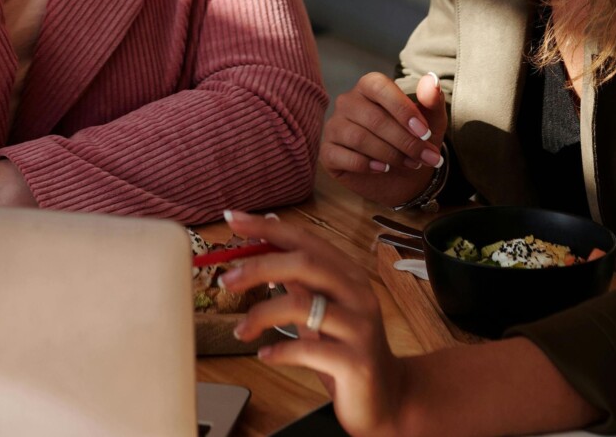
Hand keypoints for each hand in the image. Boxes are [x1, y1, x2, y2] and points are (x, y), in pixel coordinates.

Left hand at [219, 210, 413, 436]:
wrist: (388, 397)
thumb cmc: (347, 348)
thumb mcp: (321, 308)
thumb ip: (299, 277)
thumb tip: (266, 238)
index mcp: (348, 275)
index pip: (304, 240)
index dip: (267, 227)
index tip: (232, 219)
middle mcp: (357, 295)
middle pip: (304, 264)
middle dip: (258, 267)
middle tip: (227, 280)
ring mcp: (359, 328)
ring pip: (301, 306)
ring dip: (260, 315)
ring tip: (241, 331)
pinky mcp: (355, 362)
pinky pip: (307, 350)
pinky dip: (278, 351)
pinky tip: (265, 355)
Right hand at [320, 72, 446, 205]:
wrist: (405, 177)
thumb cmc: (415, 141)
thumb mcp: (431, 122)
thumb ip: (432, 100)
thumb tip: (431, 81)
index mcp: (369, 87)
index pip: (378, 86)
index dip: (402, 109)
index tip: (424, 133)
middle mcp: (347, 102)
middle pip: (373, 118)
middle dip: (404, 141)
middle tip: (425, 157)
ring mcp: (334, 126)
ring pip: (358, 138)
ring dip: (390, 154)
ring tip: (409, 164)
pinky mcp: (327, 152)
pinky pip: (342, 156)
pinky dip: (366, 165)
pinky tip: (382, 169)